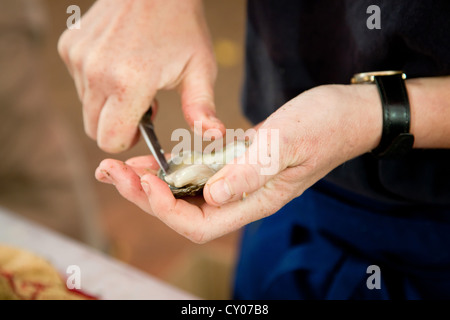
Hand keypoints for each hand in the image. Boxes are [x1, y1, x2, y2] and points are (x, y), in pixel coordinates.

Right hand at [58, 0, 224, 152]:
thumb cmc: (182, 27)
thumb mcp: (199, 68)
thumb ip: (201, 107)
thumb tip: (214, 136)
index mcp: (130, 82)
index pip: (111, 140)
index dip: (129, 139)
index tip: (144, 127)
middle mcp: (96, 72)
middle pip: (94, 129)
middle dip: (118, 125)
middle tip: (143, 102)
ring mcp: (78, 57)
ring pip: (87, 107)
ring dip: (108, 103)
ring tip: (134, 78)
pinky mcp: (69, 46)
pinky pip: (79, 83)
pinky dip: (97, 82)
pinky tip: (119, 63)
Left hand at [95, 84, 381, 242]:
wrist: (346, 114)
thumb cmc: (324, 127)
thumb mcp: (286, 144)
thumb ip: (250, 173)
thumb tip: (212, 199)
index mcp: (256, 200)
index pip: (199, 223)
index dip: (165, 207)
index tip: (145, 180)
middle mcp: (243, 197)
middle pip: (184, 213)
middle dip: (145, 197)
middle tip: (112, 174)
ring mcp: (239, 182)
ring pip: (186, 195)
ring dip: (150, 183)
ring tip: (120, 168)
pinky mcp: (237, 164)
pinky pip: (197, 174)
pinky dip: (171, 168)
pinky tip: (153, 157)